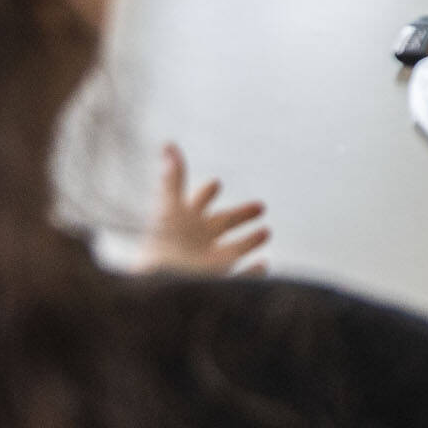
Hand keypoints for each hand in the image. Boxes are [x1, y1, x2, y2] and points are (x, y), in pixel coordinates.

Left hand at [140, 144, 269, 274]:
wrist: (161, 284)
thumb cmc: (163, 244)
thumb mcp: (169, 205)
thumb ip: (172, 176)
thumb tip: (168, 143)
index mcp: (184, 221)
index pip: (198, 202)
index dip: (206, 193)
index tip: (216, 183)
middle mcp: (198, 241)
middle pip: (223, 224)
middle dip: (241, 215)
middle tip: (261, 205)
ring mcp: (209, 262)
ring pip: (234, 249)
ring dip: (249, 241)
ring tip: (266, 232)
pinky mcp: (219, 282)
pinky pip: (240, 277)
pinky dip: (253, 272)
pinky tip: (264, 265)